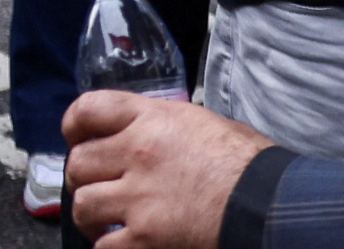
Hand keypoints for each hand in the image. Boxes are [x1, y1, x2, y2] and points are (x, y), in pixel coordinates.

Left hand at [59, 93, 273, 247]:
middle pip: (79, 162)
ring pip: (83, 205)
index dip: (74, 124)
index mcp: (153, 120)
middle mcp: (138, 153)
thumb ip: (166, 126)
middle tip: (95, 187)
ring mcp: (138, 198)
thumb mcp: (204, 125)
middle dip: (83, 177)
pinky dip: (108, 248)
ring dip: (90, 216)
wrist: (268, 205)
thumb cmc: (247, 165)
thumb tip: (150, 135)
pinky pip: (103, 247)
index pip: (90, 108)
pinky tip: (123, 244)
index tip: (76, 137)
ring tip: (103, 222)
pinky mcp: (144, 239)